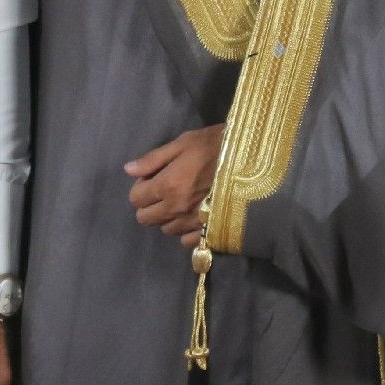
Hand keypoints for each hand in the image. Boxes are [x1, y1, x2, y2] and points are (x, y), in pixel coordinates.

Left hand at [127, 123, 224, 248]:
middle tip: (164, 191)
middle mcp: (177, 208)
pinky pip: (187, 241)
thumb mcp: (183, 143)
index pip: (136, 199)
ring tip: (181, 202)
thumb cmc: (216, 145)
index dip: (141, 188)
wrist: (255, 160)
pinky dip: (186, 231)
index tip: (152, 179)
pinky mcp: (209, 231)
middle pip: (146, 219)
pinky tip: (194, 216)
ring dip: (168, 217)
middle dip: (149, 205)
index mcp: (167, 185)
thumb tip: (129, 170)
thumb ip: (153, 159)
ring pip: (166, 229)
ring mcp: (193, 222)